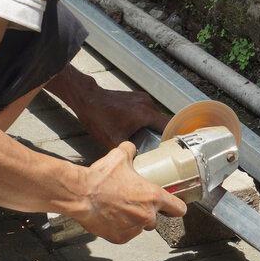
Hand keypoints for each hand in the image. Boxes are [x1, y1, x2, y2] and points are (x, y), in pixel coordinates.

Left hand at [45, 64, 169, 148]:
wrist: (87, 97)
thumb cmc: (98, 115)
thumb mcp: (112, 140)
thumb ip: (127, 152)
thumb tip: (136, 163)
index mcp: (146, 114)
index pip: (170, 126)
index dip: (173, 137)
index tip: (173, 146)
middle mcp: (148, 105)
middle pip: (163, 123)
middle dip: (161, 135)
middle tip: (157, 146)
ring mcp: (143, 99)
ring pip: (156, 117)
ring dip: (153, 127)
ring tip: (146, 137)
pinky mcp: (137, 97)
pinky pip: (148, 111)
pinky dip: (146, 120)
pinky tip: (136, 126)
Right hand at [76, 141, 185, 243]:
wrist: (80, 194)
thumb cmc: (100, 178)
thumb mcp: (119, 157)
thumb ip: (130, 151)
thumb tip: (131, 147)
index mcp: (153, 196)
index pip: (178, 208)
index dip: (176, 207)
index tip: (174, 207)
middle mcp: (147, 215)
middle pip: (156, 219)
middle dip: (147, 213)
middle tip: (132, 203)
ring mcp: (135, 228)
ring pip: (140, 227)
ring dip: (133, 221)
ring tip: (118, 209)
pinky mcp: (121, 238)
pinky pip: (125, 234)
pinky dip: (120, 229)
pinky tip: (111, 217)